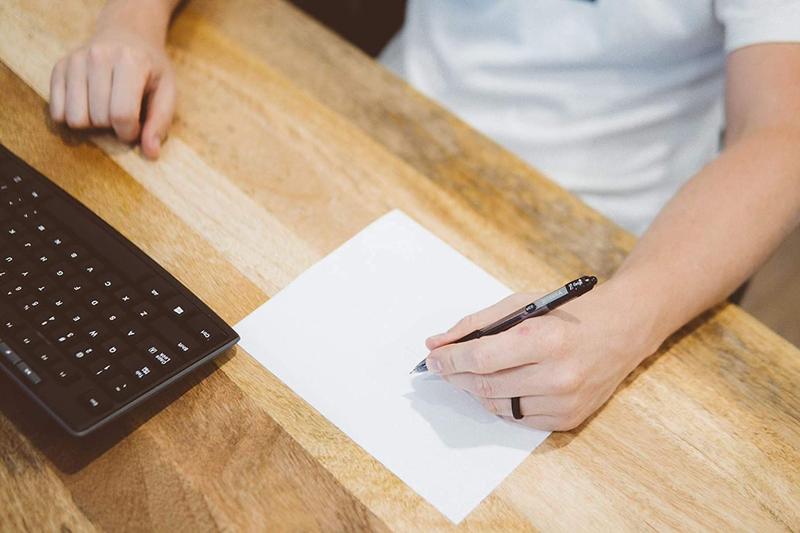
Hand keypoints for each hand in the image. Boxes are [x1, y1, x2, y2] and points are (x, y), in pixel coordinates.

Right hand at [49, 28, 175, 158]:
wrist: (126, 35)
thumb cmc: (150, 70)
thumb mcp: (167, 91)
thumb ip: (160, 122)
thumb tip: (150, 154)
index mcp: (130, 61)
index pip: (121, 115)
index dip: (130, 132)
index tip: (136, 128)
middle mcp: (98, 56)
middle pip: (97, 119)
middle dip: (113, 127)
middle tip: (123, 113)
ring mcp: (75, 61)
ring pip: (74, 119)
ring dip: (92, 124)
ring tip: (106, 109)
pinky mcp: (59, 68)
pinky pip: (57, 112)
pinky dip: (73, 117)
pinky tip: (89, 104)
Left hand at [424, 283, 659, 430]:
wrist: (622, 330)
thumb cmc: (567, 314)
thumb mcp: (521, 304)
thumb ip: (476, 324)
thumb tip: (436, 343)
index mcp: (544, 338)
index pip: (481, 358)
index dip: (450, 360)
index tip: (432, 358)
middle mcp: (557, 374)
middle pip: (485, 385)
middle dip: (456, 376)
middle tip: (442, 367)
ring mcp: (565, 401)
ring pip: (498, 405)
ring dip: (475, 390)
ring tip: (469, 374)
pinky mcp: (568, 419)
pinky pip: (518, 418)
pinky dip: (502, 403)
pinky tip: (501, 386)